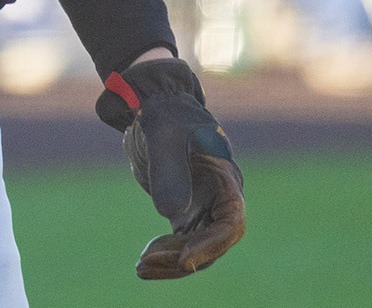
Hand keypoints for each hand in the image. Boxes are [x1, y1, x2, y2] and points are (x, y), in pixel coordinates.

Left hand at [96, 57, 245, 278]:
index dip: (211, 244)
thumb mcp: (163, 135)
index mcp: (225, 177)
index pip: (230, 222)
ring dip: (171, 262)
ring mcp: (204, 206)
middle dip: (184, 258)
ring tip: (141, 267)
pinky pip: (182, 244)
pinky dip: (165, 255)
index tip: (184, 258)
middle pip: (214, 242)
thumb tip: (171, 213)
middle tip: (147, 262)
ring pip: (197, 248)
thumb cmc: (162, 113)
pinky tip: (143, 262)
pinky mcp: (185, 211)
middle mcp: (220, 197)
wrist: (150, 105)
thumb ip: (168, 170)